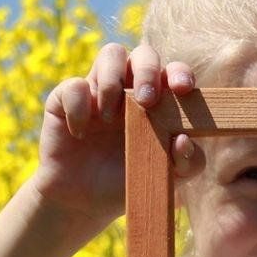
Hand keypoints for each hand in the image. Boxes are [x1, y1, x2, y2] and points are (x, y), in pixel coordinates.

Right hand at [29, 43, 196, 225]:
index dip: (180, 73)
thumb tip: (184, 140)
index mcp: (160, 100)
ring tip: (110, 117)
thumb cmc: (132, 178)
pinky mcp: (66, 99)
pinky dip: (79, 107)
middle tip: (147, 101)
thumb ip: (189, 163)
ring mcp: (99, 90)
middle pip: (144, 54)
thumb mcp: (168, 178)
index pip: (173, 72)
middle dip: (148, 70)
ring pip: (111, 54)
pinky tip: (81, 134)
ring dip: (114, 81)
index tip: (183, 89)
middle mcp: (131, 88)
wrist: (86, 202)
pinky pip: (74, 85)